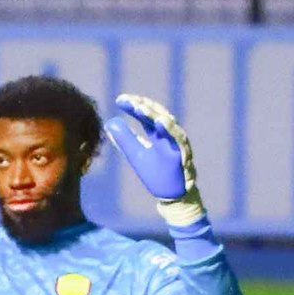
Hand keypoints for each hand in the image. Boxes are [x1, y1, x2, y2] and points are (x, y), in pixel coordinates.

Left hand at [103, 94, 204, 226]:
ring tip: (140, 107)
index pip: (146, 115)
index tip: (120, 100)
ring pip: (168, 124)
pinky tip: (160, 122)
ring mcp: (178, 144)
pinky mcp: (184, 155)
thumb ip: (124, 139)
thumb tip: (109, 124)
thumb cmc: (156, 173)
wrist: (173, 194)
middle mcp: (169, 135)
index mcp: (158, 134)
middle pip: (158, 115)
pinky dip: (170, 130)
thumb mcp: (136, 155)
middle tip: (128, 101)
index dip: (134, 106)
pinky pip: (178, 140)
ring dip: (154, 115)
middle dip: (143, 106)